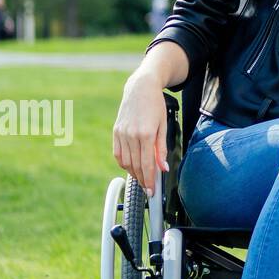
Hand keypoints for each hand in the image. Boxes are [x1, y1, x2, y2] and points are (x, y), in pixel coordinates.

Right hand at [113, 66, 169, 195]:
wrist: (141, 88)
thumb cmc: (155, 105)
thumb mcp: (163, 125)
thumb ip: (161, 148)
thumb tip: (163, 168)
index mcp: (145, 134)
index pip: (146, 164)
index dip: (149, 180)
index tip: (152, 191)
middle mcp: (131, 135)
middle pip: (135, 165)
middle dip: (142, 180)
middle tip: (148, 189)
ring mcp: (121, 134)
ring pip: (125, 161)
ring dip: (133, 173)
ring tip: (142, 179)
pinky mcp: (115, 132)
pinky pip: (117, 153)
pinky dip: (123, 163)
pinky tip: (131, 167)